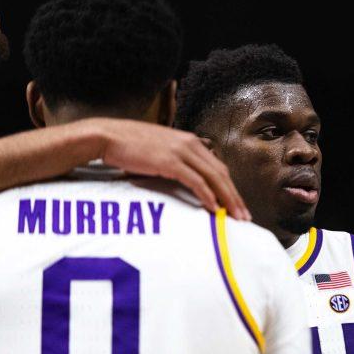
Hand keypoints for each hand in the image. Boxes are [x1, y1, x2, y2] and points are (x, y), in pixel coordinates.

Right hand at [82, 119, 250, 220]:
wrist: (108, 136)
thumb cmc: (130, 145)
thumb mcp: (160, 149)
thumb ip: (176, 160)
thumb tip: (186, 179)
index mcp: (190, 140)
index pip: (218, 166)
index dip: (230, 187)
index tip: (237, 204)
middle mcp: (190, 144)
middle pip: (221, 173)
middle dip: (234, 197)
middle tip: (244, 216)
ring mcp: (181, 152)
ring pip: (213, 178)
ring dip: (227, 199)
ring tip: (234, 217)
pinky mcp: (170, 161)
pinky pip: (196, 182)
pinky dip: (207, 196)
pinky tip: (213, 208)